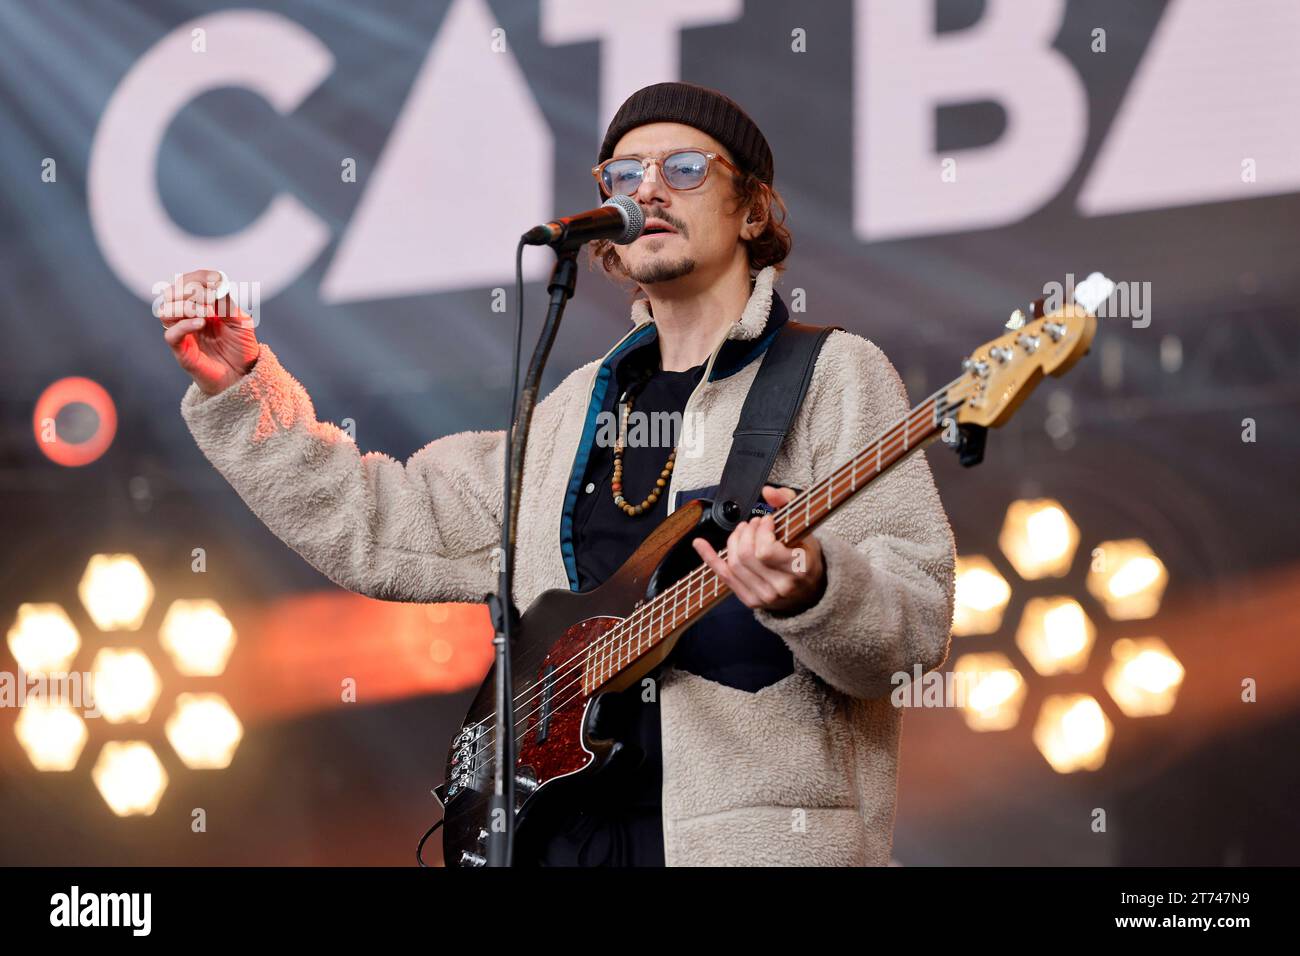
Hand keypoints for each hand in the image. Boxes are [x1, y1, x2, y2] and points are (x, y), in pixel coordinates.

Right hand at [157, 269, 258, 395]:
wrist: (243, 375)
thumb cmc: (241, 347)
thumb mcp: (240, 321)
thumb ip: (227, 303)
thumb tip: (217, 284)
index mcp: (200, 304)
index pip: (188, 282)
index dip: (199, 277)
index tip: (216, 278)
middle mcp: (187, 316)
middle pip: (171, 293)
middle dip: (189, 289)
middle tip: (210, 296)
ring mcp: (182, 332)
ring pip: (165, 311)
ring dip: (185, 306)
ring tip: (207, 312)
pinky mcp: (181, 350)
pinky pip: (171, 334)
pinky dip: (184, 325)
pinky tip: (201, 323)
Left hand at [691, 485, 826, 614]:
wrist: (809, 589)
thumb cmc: (806, 555)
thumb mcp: (805, 528)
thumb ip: (788, 503)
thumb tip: (768, 491)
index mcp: (799, 570)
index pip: (766, 551)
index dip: (761, 531)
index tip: (767, 521)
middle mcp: (781, 587)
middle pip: (746, 556)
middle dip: (746, 532)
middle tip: (754, 523)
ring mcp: (764, 596)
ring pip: (734, 564)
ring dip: (733, 540)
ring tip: (744, 531)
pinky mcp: (750, 600)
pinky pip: (724, 577)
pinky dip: (709, 558)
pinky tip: (700, 544)